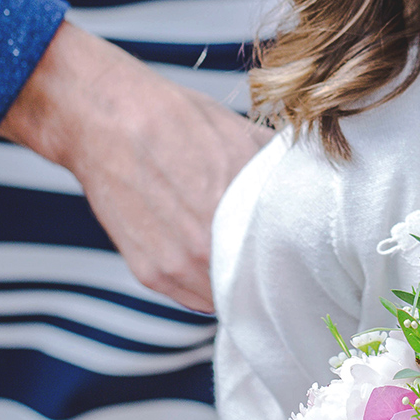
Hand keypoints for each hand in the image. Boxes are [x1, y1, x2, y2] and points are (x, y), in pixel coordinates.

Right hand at [0, 21, 270, 311]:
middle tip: (270, 258)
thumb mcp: (241, 133)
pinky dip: (205, 286)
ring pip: (227, 296)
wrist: (107, 122)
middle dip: (266, 270)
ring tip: (234, 258)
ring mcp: (181, 262)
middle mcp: (213, 239)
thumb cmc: (175, 121)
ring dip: (234, 283)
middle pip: (259, 280)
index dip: (294, 253)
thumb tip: (312, 183)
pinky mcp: (152, 274)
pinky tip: (205, 259)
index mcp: (246, 202)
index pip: (289, 252)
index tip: (296, 250)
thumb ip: (277, 168)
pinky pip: (195, 299)